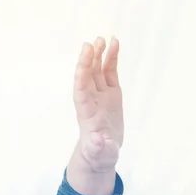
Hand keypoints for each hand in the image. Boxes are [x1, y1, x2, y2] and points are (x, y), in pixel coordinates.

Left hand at [73, 36, 123, 172]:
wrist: (102, 153)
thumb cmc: (99, 155)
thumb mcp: (100, 155)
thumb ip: (99, 148)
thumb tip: (99, 142)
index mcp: (87, 114)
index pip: (81, 91)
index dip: (81, 76)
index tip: (83, 61)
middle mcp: (91, 101)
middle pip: (87, 77)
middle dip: (88, 61)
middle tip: (92, 43)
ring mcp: (101, 95)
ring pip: (97, 71)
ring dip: (99, 56)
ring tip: (103, 39)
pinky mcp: (111, 94)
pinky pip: (110, 73)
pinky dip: (111, 60)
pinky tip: (115, 45)